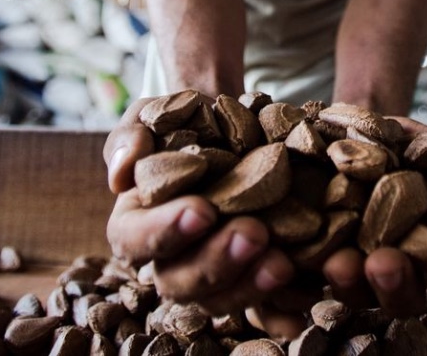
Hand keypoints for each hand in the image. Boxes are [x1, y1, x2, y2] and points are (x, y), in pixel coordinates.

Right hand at [104, 96, 295, 326]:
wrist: (234, 126)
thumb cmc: (184, 122)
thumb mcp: (152, 115)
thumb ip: (131, 136)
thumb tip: (121, 174)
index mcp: (136, 224)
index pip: (134, 239)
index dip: (163, 232)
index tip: (202, 211)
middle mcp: (171, 259)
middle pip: (180, 281)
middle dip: (218, 262)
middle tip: (254, 234)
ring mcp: (213, 274)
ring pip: (222, 299)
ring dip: (251, 286)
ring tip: (283, 264)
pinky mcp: (251, 277)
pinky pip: (264, 308)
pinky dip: (283, 312)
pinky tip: (305, 303)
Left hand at [321, 116, 426, 316]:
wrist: (347, 123)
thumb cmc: (405, 143)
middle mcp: (400, 271)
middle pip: (407, 297)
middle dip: (398, 283)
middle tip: (387, 262)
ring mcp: (355, 270)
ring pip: (355, 294)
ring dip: (350, 282)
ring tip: (339, 261)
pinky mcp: (311, 260)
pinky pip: (306, 278)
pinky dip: (302, 272)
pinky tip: (297, 256)